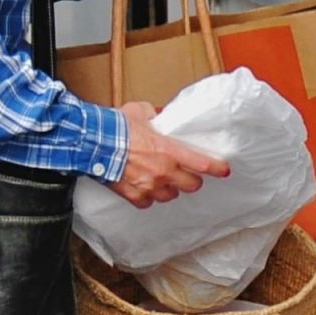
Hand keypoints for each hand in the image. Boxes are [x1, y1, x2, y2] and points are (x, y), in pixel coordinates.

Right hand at [106, 102, 230, 208]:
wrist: (92, 143)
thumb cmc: (115, 127)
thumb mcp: (141, 112)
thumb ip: (155, 116)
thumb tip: (160, 116)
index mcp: (169, 150)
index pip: (203, 164)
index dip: (217, 168)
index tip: (224, 170)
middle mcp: (164, 171)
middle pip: (192, 184)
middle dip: (192, 179)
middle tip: (188, 174)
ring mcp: (149, 186)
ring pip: (172, 195)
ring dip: (171, 189)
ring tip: (164, 180)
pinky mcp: (134, 196)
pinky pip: (149, 202)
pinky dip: (149, 197)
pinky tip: (145, 188)